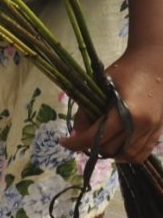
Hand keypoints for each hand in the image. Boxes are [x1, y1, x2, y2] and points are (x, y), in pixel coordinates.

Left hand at [60, 48, 162, 162]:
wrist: (153, 62)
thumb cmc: (124, 71)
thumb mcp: (100, 86)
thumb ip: (86, 111)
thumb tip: (75, 133)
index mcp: (127, 112)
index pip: (97, 137)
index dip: (77, 143)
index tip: (63, 142)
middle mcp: (143, 124)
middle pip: (111, 148)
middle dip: (92, 146)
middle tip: (81, 137)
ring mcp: (154, 128)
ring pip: (128, 155)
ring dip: (110, 152)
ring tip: (98, 143)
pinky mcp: (159, 129)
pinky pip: (142, 152)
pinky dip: (127, 154)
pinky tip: (116, 146)